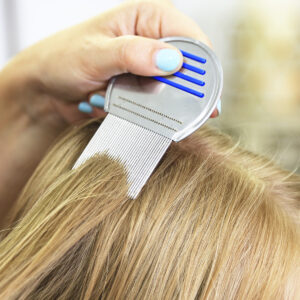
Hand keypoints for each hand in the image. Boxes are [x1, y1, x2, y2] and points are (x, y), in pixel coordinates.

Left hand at [1, 0, 217, 130]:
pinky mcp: (142, 86)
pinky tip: (151, 115)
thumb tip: (171, 60)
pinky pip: (161, 99)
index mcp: (148, 17)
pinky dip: (159, 109)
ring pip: (177, 85)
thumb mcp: (96, 53)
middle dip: (191, 88)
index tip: (206, 93)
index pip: (190, 38)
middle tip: (197, 113)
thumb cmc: (63, 59)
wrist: (48, 89)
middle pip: (189, 64)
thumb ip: (132, 54)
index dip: (202, 65)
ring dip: (173, 102)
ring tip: (167, 115)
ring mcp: (148, 66)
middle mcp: (153, 40)